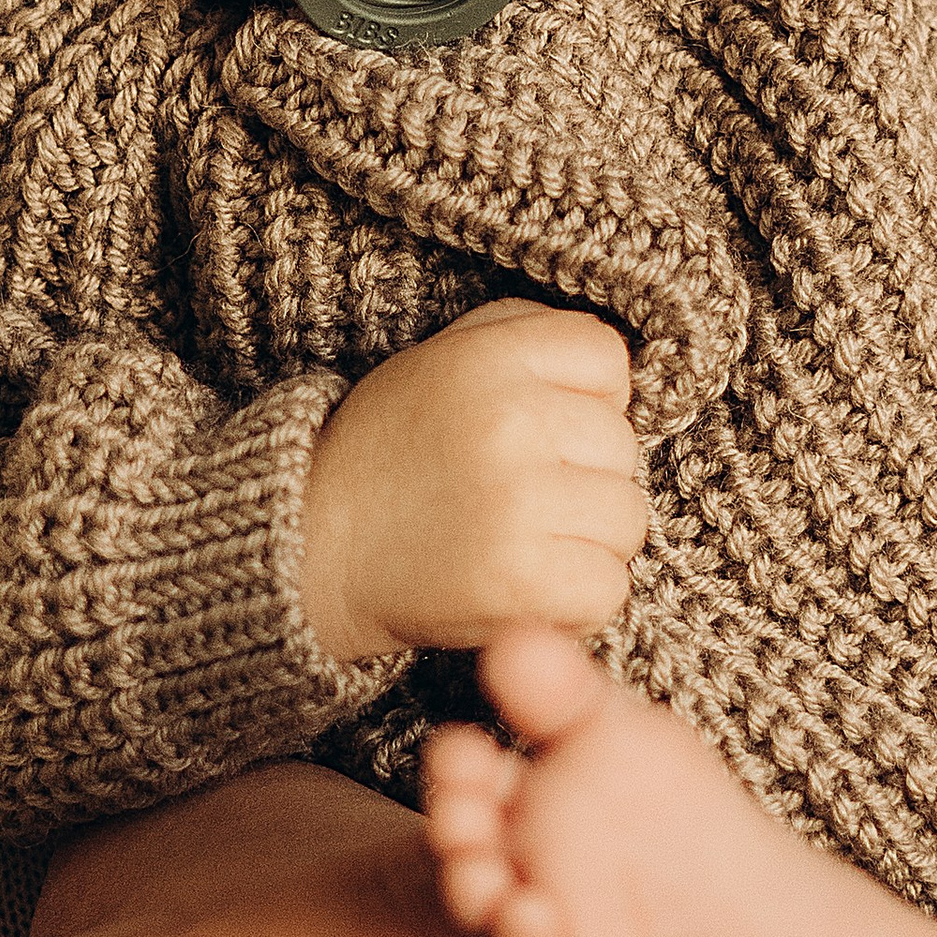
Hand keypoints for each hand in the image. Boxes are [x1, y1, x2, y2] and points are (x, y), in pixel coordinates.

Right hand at [297, 298, 649, 661]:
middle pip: (623, 446)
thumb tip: (615, 368)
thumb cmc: (386, 452)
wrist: (309, 548)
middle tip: (522, 496)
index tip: (544, 428)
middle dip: (585, 476)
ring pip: (626, 520)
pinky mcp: (517, 580)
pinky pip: (608, 588)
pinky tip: (527, 587)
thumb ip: (522, 334)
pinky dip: (576, 601)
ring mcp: (514, 503)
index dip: (587, 397)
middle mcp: (506, 421)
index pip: (607, 358)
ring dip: (588, 542)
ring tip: (525, 543)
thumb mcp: (439, 359)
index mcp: (486, 358)